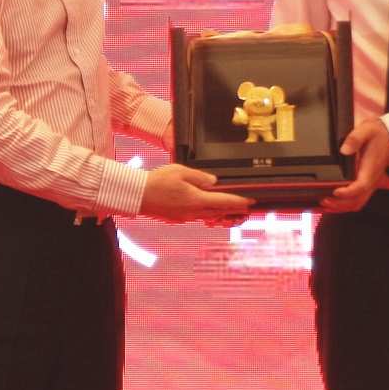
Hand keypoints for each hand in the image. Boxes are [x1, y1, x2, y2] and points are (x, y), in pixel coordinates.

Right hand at [139, 164, 253, 225]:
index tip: (251, 201)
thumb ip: (200, 177)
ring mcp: (185, 217)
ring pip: (209, 215)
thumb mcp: (181, 172)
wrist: (137, 195)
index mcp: (196, 200)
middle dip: (233, 209)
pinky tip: (206, 207)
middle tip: (246, 206)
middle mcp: (193, 212)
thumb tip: (214, 182)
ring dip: (221, 211)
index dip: (239, 202)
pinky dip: (207, 212)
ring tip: (230, 207)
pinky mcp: (178, 218)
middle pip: (219, 211)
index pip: (224, 202)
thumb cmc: (157, 181)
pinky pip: (197, 215)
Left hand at [318, 117, 388, 214]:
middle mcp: (371, 179)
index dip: (348, 192)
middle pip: (357, 201)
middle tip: (323, 199)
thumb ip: (355, 138)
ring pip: (357, 203)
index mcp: (371, 169)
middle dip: (340, 204)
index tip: (335, 191)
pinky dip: (344, 204)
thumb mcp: (367, 130)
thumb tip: (344, 150)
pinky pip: (356, 199)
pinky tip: (333, 201)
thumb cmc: (378, 134)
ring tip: (325, 202)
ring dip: (341, 206)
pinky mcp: (365, 183)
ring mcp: (369, 183)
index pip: (361, 186)